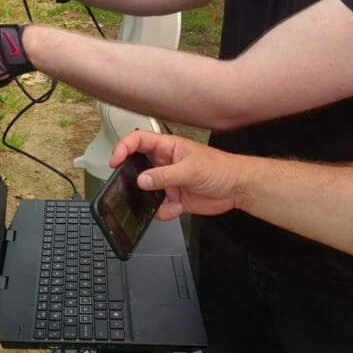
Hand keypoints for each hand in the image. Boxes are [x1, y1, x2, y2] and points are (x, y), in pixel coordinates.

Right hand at [110, 130, 243, 219]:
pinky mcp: (175, 199)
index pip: (138, 141)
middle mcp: (164, 163)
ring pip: (146, 189)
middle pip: (138, 166)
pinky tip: (172, 209)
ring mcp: (168, 182)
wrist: (237, 188)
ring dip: (145, 197)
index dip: (123, 147)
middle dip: (130, 175)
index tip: (115, 160)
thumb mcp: (190, 169)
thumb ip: (164, 176)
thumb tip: (142, 180)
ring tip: (149, 201)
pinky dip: (162, 211)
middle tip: (123, 184)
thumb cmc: (219, 168)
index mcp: (167, 147)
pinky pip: (160, 207)